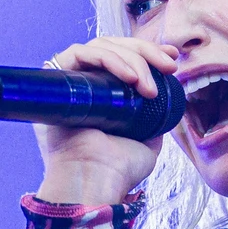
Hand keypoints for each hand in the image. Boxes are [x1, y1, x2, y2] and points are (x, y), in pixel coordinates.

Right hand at [33, 36, 177, 205]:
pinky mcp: (56, 80)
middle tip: (169, 67)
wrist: (96, 181)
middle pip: (114, 47)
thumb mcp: (147, 140)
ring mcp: (69, 81)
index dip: (147, 52)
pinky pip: (80, 53)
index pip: (122, 59)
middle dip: (146, 52)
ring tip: (149, 88)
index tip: (172, 58)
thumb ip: (153, 122)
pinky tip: (131, 78)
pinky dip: (109, 60)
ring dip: (133, 59)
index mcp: (101, 97)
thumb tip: (165, 103)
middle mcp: (83, 85)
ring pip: (101, 47)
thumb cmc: (118, 170)